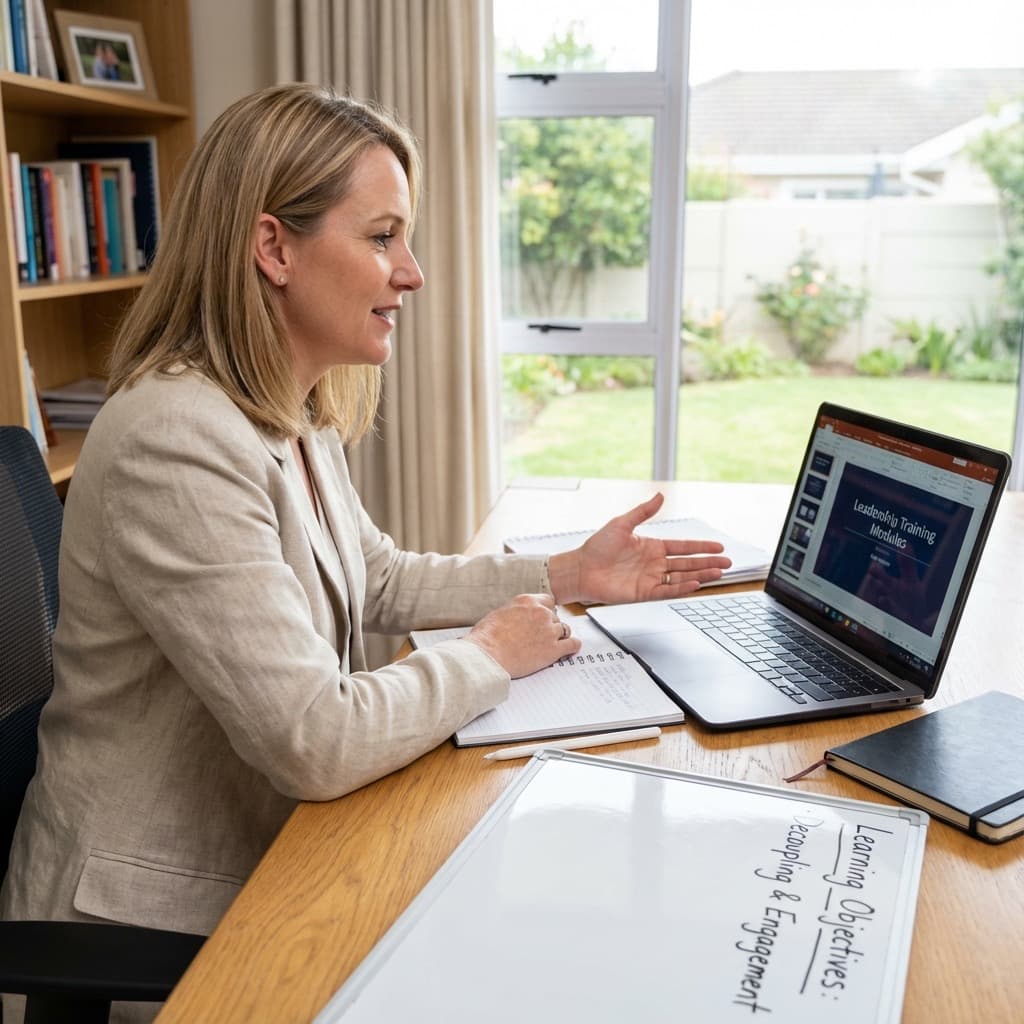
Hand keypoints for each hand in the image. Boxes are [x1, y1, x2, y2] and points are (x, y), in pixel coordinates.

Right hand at [463, 593, 581, 677]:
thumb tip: (519, 618)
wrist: (487, 655)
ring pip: (565, 630)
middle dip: (549, 626)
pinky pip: (573, 645)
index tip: (543, 619)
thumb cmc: (487, 637)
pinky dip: (572, 648)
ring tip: (553, 644)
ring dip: (559, 637)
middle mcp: (541, 613)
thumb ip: (516, 612)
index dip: (546, 612)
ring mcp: (549, 631)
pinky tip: (568, 651)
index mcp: (527, 601)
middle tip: (541, 636)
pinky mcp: (553, 649)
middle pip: (555, 617)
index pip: (548, 601)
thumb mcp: (500, 613)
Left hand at [547, 493, 732, 605]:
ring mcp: (650, 578)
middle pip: (688, 563)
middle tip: (728, 562)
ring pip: (682, 577)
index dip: (701, 546)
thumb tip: (660, 496)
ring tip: (719, 573)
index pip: (683, 546)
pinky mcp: (643, 593)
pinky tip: (696, 583)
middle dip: (708, 562)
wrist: (580, 569)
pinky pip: (667, 590)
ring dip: (701, 575)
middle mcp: (654, 563)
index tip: (719, 546)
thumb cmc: (596, 547)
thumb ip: (643, 511)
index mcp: (652, 546)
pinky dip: (682, 588)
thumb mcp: (622, 524)